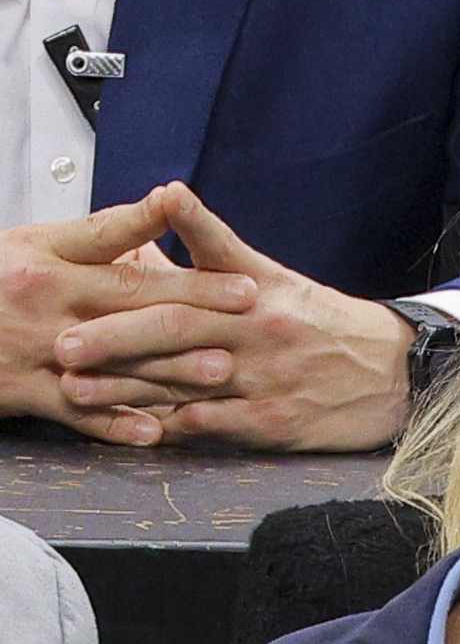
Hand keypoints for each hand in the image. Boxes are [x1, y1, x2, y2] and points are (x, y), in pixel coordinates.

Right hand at [0, 188, 257, 444]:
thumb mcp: (34, 244)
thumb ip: (97, 237)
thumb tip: (161, 212)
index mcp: (50, 260)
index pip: (119, 249)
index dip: (172, 249)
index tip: (230, 263)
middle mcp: (47, 301)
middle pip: (129, 302)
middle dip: (194, 306)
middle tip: (248, 306)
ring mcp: (39, 349)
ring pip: (116, 361)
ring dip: (170, 368)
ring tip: (220, 370)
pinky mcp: (27, 392)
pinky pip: (79, 412)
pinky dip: (117, 424)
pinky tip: (158, 431)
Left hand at [56, 182, 415, 450]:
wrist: (398, 372)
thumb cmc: (326, 322)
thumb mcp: (273, 273)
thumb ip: (213, 243)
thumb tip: (164, 198)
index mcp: (254, 294)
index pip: (185, 287)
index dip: (131, 292)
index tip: (81, 296)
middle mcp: (258, 334)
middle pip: (176, 334)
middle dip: (115, 342)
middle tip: (66, 349)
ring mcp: (267, 382)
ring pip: (188, 384)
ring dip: (129, 390)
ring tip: (80, 393)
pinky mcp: (277, 423)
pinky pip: (217, 427)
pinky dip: (175, 428)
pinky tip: (138, 429)